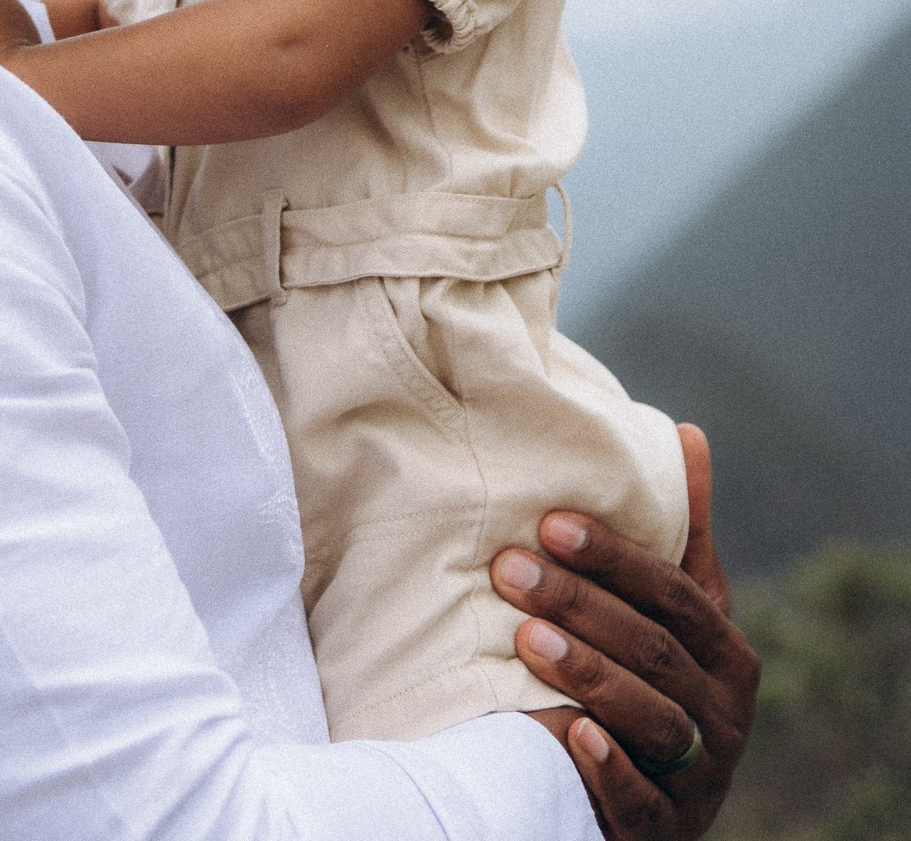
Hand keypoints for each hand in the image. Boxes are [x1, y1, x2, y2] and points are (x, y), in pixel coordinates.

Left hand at [492, 425, 758, 837]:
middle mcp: (723, 713)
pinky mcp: (665, 829)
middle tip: (509, 569)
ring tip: (525, 638)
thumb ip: (680, 535)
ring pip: (649, 718)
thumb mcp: (677, 614)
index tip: (549, 520)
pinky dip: (610, 768)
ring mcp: (699, 776)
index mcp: (727, 652)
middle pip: (653, 649)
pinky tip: (571, 735)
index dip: (613, 556)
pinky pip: (642, 798)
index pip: (672, 592)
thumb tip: (690, 435)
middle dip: (580, 604)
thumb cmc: (655, 679)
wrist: (656, 803)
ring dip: (586, 673)